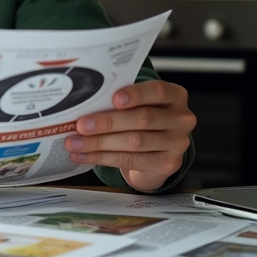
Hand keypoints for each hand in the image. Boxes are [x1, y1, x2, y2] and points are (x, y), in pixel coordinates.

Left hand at [64, 80, 194, 192]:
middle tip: (82, 125)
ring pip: (134, 142)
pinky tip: (85, 155)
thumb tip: (86, 103)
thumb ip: (122, 101)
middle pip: (143, 119)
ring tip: (76, 143)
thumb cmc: (144, 121)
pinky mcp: (166, 164)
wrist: (157, 152)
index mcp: (174, 96)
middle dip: (108, 122)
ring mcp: (177, 143)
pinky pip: (130, 160)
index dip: (136, 94)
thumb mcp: (139, 105)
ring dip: (100, 143)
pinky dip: (102, 157)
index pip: (157, 91)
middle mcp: (181, 119)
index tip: (114, 99)